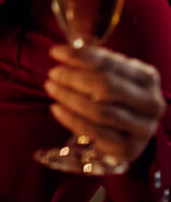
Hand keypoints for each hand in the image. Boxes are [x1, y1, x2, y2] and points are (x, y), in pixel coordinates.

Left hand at [46, 44, 166, 162]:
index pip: (110, 63)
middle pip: (107, 86)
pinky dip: (71, 118)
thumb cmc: (111, 95)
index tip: (55, 52)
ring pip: (100, 110)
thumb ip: (89, 62)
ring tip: (50, 87)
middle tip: (53, 74)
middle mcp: (152, 103)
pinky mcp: (129, 149)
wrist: (122, 131)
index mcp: (147, 77)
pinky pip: (95, 132)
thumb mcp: (105, 74)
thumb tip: (61, 52)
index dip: (80, 56)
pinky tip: (55, 108)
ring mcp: (143, 128)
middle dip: (73, 78)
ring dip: (69, 97)